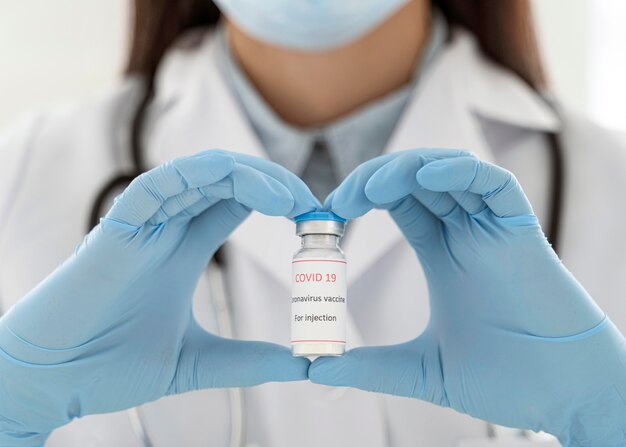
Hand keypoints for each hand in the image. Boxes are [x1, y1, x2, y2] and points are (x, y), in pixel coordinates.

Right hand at [0, 150, 317, 445]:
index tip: (316, 219)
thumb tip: (303, 365)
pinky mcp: (116, 230)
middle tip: (311, 205)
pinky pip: (154, 186)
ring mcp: (143, 225)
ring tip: (288, 196)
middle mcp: (167, 228)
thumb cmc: (113, 366)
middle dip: (273, 184)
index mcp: (185, 249)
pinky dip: (194, 176)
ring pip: (199, 175)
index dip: (278, 200)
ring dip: (247, 176)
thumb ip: (249, 361)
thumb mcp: (197, 361)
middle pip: (227, 182)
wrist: (55, 382)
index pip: (238, 203)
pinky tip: (236, 182)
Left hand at [310, 150, 625, 444]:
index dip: (364, 195)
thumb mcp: (423, 370)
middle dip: (375, 178)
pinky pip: (495, 185)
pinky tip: (429, 177)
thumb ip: (372, 367)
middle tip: (340, 199)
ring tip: (372, 186)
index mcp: (443, 253)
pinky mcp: (522, 233)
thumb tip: (318, 370)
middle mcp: (466, 234)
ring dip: (408, 169)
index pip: (400, 202)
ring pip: (450, 173)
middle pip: (417, 180)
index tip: (329, 210)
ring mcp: (493, 230)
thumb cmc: (506, 380)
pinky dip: (462, 172)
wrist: (563, 397)